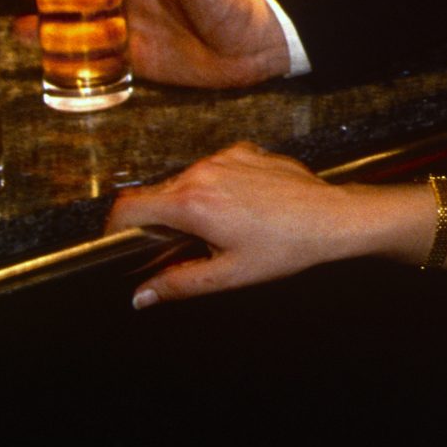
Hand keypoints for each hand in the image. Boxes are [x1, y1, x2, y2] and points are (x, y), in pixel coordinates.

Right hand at [107, 141, 397, 304]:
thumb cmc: (285, 246)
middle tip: (183, 246)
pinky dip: (216, 186)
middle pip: (156, 195)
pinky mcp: (244, 150)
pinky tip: (242, 208)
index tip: (119, 241)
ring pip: (184, 181)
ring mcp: (224, 157)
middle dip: (159, 221)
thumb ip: (177, 283)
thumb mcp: (227, 275)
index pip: (128, 208)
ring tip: (221, 229)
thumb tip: (142, 296)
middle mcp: (202, 172)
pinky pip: (213, 168)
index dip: (116, 227)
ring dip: (189, 203)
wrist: (331, 217)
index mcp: (191, 203)